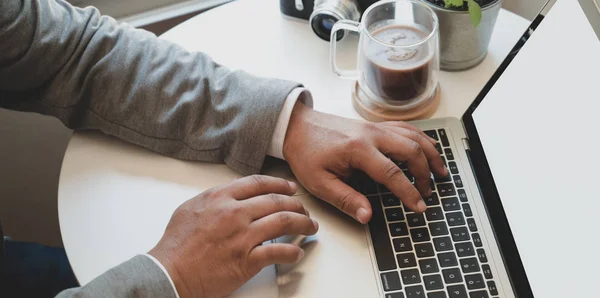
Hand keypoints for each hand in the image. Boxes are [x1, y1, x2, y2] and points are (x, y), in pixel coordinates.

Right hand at [149, 175, 318, 297]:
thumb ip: (215, 196)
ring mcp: (243, 236)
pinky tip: (297, 253)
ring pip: (284, 222)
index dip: (280, 184)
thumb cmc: (176, 244)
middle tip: (304, 210)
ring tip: (310, 227)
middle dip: (297, 205)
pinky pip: (278, 252)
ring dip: (302, 224)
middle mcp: (235, 213)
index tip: (290, 188)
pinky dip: (292, 252)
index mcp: (221, 198)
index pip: (259, 183)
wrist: (169, 272)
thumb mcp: (191, 208)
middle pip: (277, 201)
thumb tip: (234, 188)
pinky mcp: (247, 260)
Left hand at [283, 102, 447, 223]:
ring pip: (413, 136)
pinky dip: (421, 138)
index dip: (409, 192)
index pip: (392, 173)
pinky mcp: (374, 124)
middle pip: (411, 150)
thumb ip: (346, 200)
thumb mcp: (319, 183)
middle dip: (425, 172)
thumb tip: (367, 216)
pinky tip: (427, 147)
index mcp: (358, 149)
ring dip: (430, 153)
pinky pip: (405, 128)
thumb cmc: (306, 153)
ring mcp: (375, 127)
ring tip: (440, 171)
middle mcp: (371, 134)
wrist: (297, 127)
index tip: (419, 206)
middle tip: (427, 192)